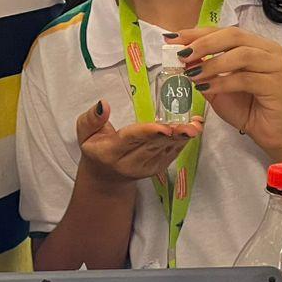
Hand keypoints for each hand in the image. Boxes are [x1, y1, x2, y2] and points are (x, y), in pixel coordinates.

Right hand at [75, 99, 202, 185]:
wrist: (106, 177)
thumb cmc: (96, 148)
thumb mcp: (84, 133)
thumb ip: (92, 119)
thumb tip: (104, 104)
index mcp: (111, 152)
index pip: (132, 140)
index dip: (149, 133)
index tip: (165, 128)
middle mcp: (130, 163)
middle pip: (154, 145)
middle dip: (174, 135)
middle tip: (191, 126)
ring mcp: (147, 167)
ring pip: (166, 150)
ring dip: (182, 137)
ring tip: (196, 125)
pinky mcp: (158, 168)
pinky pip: (172, 153)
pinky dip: (183, 141)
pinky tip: (194, 129)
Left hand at [174, 26, 281, 157]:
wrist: (269, 133)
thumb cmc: (245, 108)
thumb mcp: (216, 86)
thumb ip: (202, 70)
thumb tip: (181, 56)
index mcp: (255, 44)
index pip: (223, 31)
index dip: (197, 33)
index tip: (172, 39)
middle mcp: (268, 50)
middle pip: (234, 35)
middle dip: (204, 43)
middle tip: (181, 55)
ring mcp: (275, 66)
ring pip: (241, 54)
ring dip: (212, 63)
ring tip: (191, 74)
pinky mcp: (276, 84)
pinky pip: (245, 78)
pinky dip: (222, 82)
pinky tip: (206, 88)